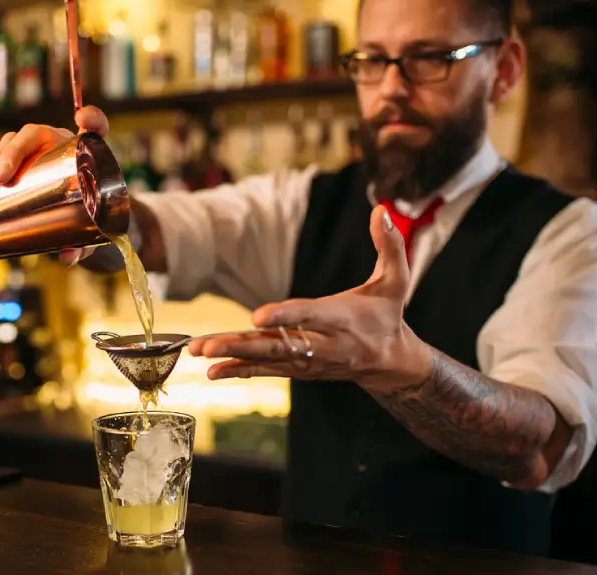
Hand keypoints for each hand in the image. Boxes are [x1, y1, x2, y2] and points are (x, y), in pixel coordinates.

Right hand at [0, 106, 110, 266]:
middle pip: (37, 135)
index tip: (82, 120)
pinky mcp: (20, 163)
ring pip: (16, 141)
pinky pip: (2, 153)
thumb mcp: (87, 232)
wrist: (79, 216)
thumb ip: (82, 245)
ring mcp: (39, 151)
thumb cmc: (89, 220)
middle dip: (16, 151)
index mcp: (87, 154)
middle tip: (2, 177)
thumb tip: (66, 258)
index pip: (96, 128)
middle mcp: (62, 145)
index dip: (93, 119)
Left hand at [187, 205, 433, 391]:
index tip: (257, 316)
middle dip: (242, 345)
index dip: (286, 315)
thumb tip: (383, 209)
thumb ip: (390, 245)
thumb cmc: (387, 314)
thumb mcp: (396, 281)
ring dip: (232, 356)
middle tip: (207, 345)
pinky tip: (213, 371)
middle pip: (279, 344)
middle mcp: (323, 344)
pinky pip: (267, 371)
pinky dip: (239, 369)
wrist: (389, 362)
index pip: (311, 315)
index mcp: (343, 318)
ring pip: (267, 359)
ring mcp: (309, 361)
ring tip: (200, 353)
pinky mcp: (300, 370)